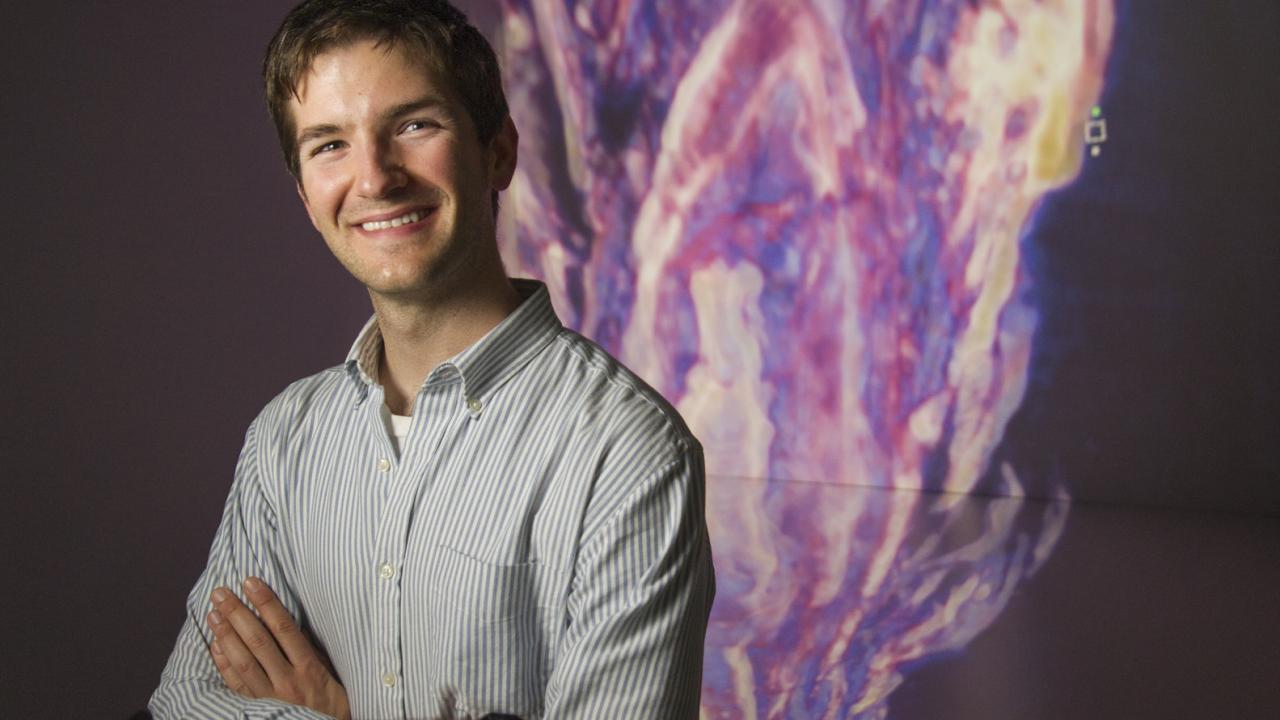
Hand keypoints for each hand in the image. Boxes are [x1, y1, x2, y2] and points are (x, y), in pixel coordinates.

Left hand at [207, 577, 349, 719]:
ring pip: (244, 662)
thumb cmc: (334, 702)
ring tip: (214, 614)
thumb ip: (312, 650)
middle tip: (221, 593)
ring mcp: (271, 697)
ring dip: (226, 636)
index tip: (251, 583)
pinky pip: (237, 687)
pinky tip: (215, 647)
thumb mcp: (331, 672)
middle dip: (238, 614)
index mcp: (310, 667)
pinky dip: (224, 666)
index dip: (266, 603)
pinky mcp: (259, 710)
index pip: (284, 628)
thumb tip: (289, 623)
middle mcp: (288, 680)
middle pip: (258, 641)